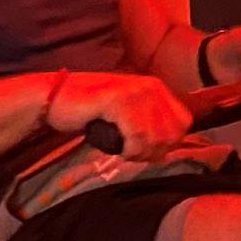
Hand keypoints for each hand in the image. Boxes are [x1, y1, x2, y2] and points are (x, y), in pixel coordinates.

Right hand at [48, 70, 192, 159]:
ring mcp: (134, 91)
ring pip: (155, 138)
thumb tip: (165, 154)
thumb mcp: (128, 115)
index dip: (168, 144)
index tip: (146, 150)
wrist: (57, 100)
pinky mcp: (117, 100)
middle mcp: (150, 86)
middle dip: (153, 151)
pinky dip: (128, 149)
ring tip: (123, 151)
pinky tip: (117, 147)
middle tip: (131, 153)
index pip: (183, 124)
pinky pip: (136, 136)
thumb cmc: (91, 112)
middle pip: (171, 134)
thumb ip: (150, 127)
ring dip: (139, 153)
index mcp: (157, 87)